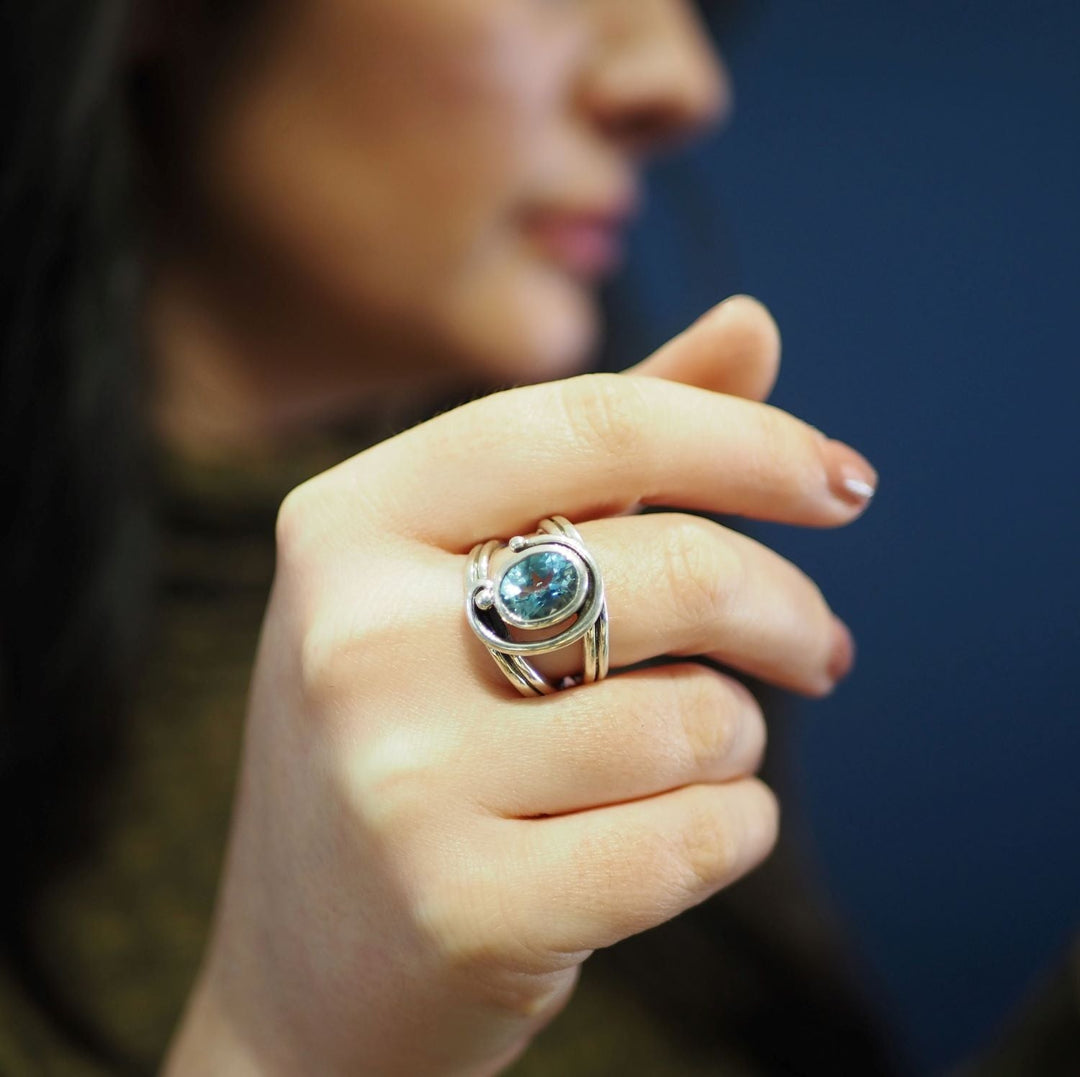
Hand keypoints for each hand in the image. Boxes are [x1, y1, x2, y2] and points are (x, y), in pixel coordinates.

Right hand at [165, 297, 875, 1075]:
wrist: (306, 971)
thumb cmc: (408, 740)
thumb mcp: (462, 576)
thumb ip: (608, 451)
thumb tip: (752, 323)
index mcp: (345, 523)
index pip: (588, 422)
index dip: (744, 438)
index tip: (842, 484)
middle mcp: (352, 638)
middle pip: (669, 568)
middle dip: (783, 607)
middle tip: (820, 649)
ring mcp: (398, 780)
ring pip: (697, 715)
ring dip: (735, 736)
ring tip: (687, 758)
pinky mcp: (460, 911)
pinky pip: (693, 837)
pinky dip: (731, 829)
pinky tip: (681, 832)